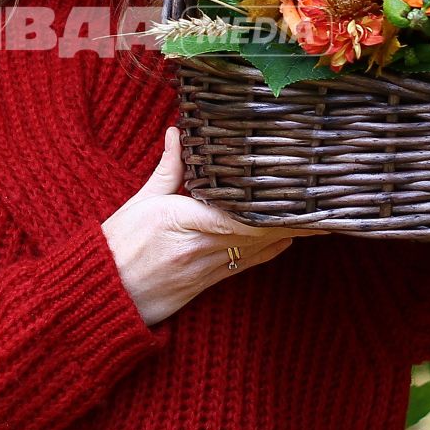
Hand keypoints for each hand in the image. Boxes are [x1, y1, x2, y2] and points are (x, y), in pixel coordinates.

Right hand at [101, 126, 323, 326]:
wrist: (105, 295)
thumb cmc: (117, 246)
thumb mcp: (140, 201)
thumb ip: (168, 168)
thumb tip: (177, 133)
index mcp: (186, 220)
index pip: (244, 215)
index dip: (277, 209)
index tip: (300, 192)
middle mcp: (204, 247)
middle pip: (263, 232)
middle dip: (294, 218)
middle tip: (324, 200)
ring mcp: (210, 268)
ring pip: (261, 249)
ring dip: (290, 233)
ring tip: (319, 217)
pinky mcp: (210, 283)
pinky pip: (250, 264)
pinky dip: (271, 249)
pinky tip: (289, 237)